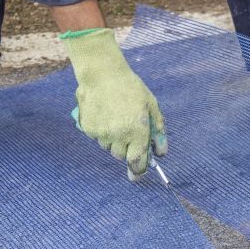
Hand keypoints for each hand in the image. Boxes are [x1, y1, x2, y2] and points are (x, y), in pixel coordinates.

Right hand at [62, 28, 166, 180]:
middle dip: (127, 149)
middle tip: (128, 132)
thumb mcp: (151, 106)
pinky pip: (97, 138)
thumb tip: (161, 153)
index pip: (137, 161)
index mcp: (137, 130)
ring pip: (108, 147)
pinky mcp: (88, 128)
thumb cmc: (130, 87)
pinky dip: (101, 132)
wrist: (102, 73)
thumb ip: (157, 131)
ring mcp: (102, 133)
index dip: (138, 171)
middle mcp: (119, 135)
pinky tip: (104, 115)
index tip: (138, 175)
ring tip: (115, 119)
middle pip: (122, 156)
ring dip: (114, 140)